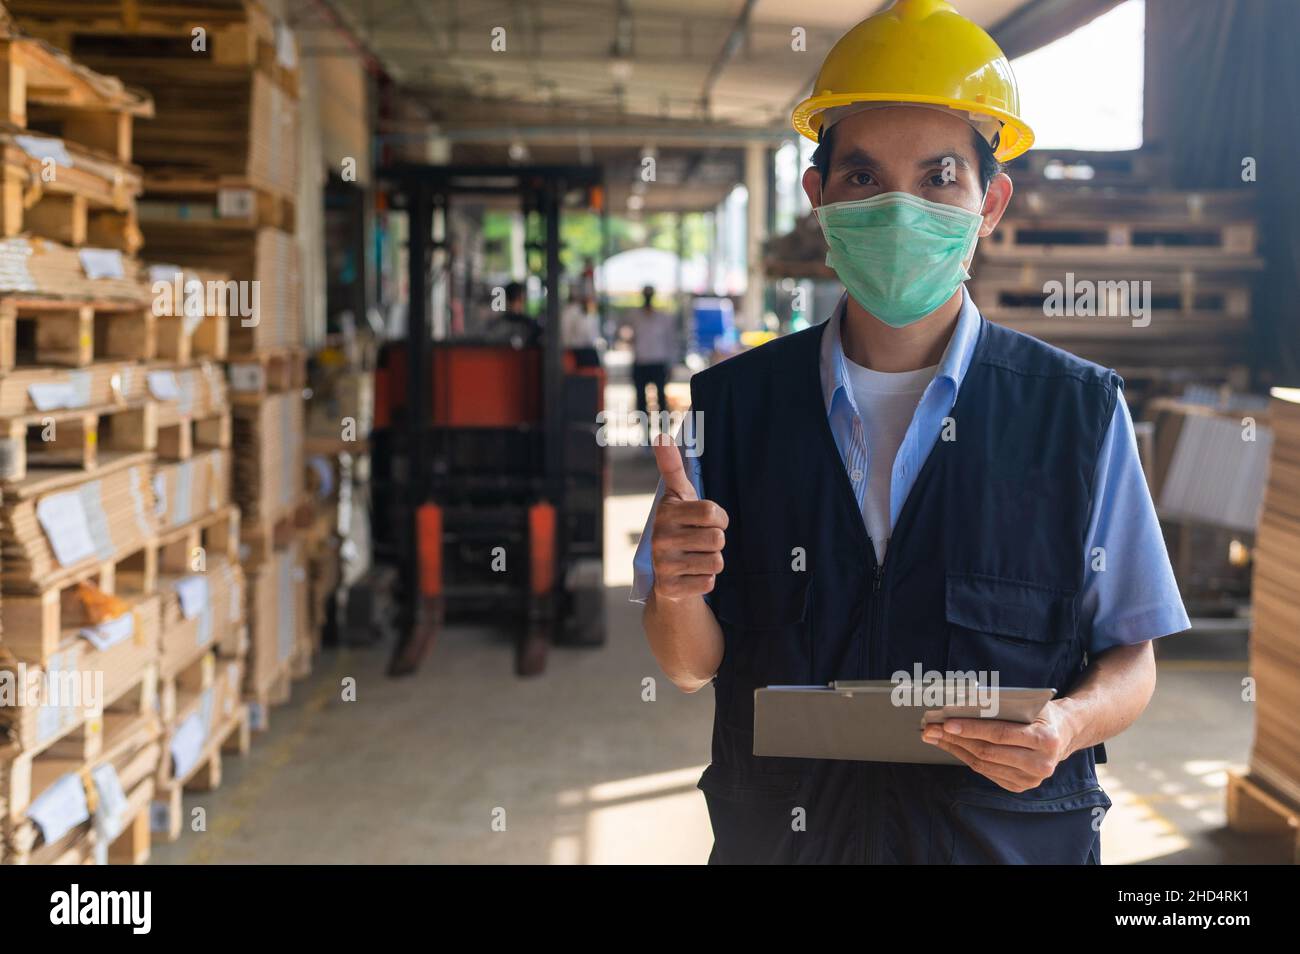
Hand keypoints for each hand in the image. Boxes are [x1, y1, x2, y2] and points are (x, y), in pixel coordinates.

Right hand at [650, 435, 728, 601]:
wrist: (667, 573)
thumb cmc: (680, 527)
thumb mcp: (678, 497)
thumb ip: (672, 466)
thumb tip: (660, 435)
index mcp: (665, 513)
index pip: (713, 513)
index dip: (720, 519)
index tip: (710, 521)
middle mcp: (659, 538)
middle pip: (717, 538)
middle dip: (716, 542)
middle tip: (700, 542)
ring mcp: (662, 565)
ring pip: (716, 561)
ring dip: (712, 561)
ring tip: (696, 558)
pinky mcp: (669, 589)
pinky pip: (708, 582)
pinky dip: (705, 581)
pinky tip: (691, 576)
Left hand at [922, 700, 1075, 792]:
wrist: (1063, 734)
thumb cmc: (1041, 714)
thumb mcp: (1028, 704)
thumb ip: (1002, 706)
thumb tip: (962, 705)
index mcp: (1045, 740)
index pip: (1000, 734)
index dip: (971, 729)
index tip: (946, 723)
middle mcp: (1040, 764)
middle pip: (987, 752)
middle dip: (955, 739)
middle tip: (930, 728)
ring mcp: (1031, 780)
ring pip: (983, 764)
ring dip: (955, 749)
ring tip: (935, 736)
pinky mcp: (1020, 786)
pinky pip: (986, 772)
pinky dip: (966, 758)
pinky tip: (952, 746)